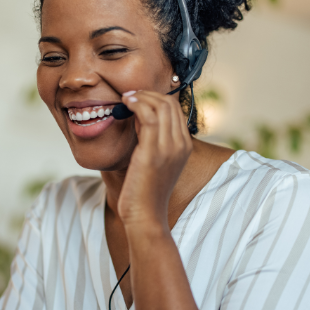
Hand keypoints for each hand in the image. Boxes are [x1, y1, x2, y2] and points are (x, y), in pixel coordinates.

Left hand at [117, 90, 191, 230]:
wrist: (145, 216)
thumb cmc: (143, 191)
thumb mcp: (152, 160)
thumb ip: (149, 137)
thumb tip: (137, 115)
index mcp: (184, 146)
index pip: (175, 109)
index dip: (155, 98)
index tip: (137, 99)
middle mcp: (181, 144)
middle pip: (169, 103)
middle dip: (147, 94)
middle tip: (129, 95)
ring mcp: (169, 147)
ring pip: (160, 105)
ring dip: (140, 96)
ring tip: (125, 98)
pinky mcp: (154, 151)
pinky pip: (148, 115)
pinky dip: (136, 104)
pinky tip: (125, 105)